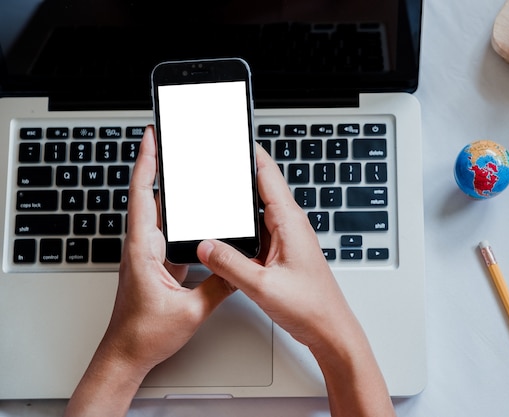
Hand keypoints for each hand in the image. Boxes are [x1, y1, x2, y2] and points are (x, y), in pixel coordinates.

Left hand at [65, 126, 233, 416]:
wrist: (127, 354)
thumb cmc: (144, 335)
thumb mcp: (191, 311)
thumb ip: (220, 285)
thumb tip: (238, 266)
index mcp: (144, 250)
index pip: (142, 196)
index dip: (146, 162)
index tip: (152, 137)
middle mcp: (143, 247)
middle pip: (148, 196)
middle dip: (158, 164)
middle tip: (170, 140)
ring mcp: (148, 254)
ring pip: (159, 213)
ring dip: (168, 188)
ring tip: (183, 166)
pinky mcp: (156, 263)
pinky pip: (168, 232)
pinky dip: (178, 215)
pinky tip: (193, 210)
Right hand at [197, 145, 394, 416]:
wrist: (330, 328)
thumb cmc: (310, 306)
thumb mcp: (263, 286)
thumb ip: (230, 264)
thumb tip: (206, 244)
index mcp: (290, 222)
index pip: (267, 173)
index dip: (249, 151)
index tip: (232, 135)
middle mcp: (290, 224)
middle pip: (260, 186)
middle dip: (238, 173)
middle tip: (213, 161)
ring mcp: (287, 237)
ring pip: (257, 210)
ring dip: (239, 202)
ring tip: (214, 192)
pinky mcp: (283, 250)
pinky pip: (258, 229)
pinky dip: (242, 225)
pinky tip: (227, 231)